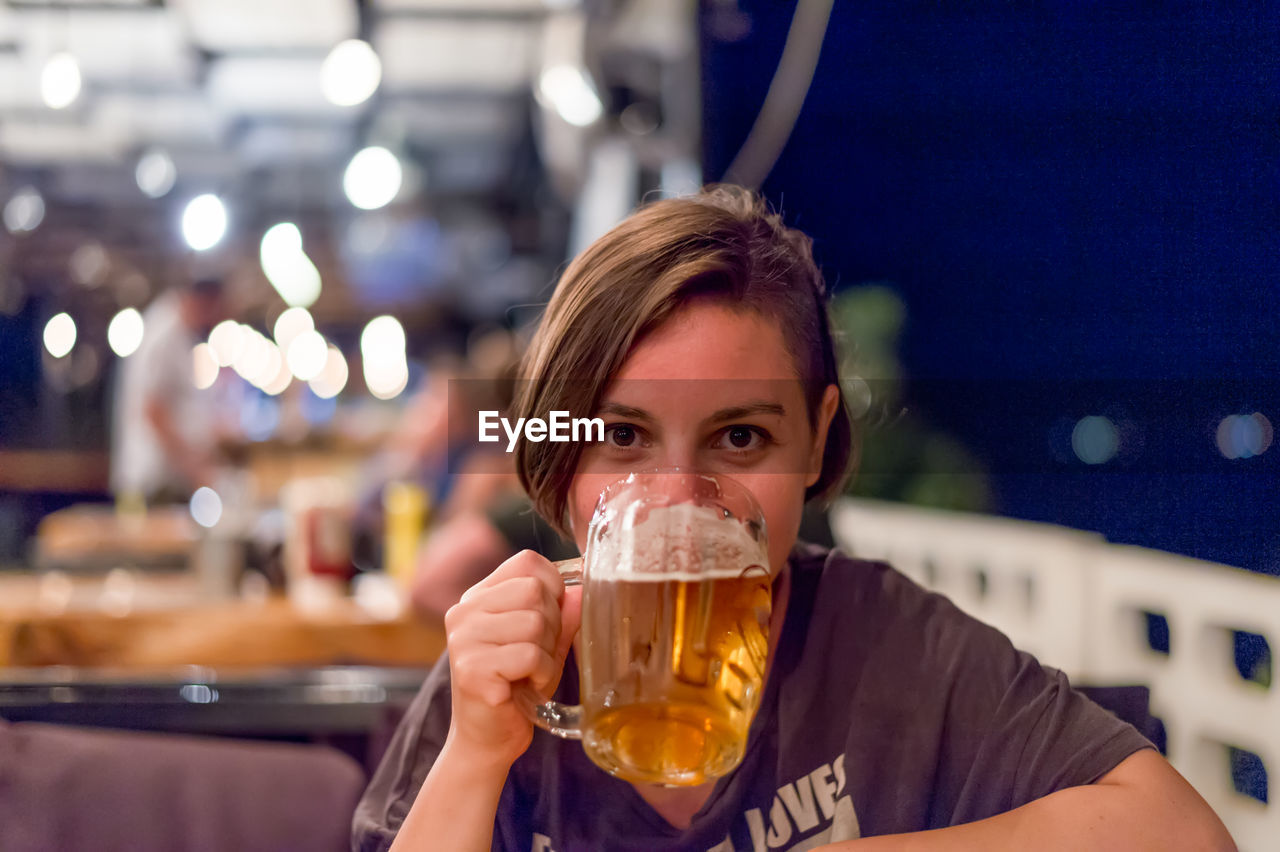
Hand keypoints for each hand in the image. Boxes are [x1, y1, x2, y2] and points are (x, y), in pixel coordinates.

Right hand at [442, 549, 582, 767]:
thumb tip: (582, 587)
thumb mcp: (545, 643)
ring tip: (531, 672)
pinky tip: (527, 685)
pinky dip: (542, 673)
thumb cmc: (517, 687)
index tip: (551, 618)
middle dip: (553, 625)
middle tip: (538, 655)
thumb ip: (562, 614)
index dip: (553, 587)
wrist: (487, 740)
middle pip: (535, 590)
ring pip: (535, 622)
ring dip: (547, 654)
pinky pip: (530, 655)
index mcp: (479, 596)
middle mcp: (465, 611)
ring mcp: (464, 638)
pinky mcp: (472, 668)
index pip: (528, 562)